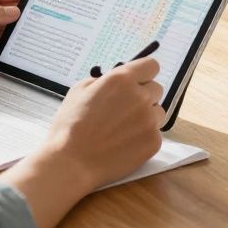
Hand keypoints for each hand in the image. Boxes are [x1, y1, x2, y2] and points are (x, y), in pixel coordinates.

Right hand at [33, 56, 165, 189]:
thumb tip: (116, 81)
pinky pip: (155, 132)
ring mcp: (149, 120)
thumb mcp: (79, 90)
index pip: (151, 65)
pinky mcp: (153, 141)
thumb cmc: (70, 126)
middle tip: (125, 108)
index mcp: (122, 80)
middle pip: (156, 89)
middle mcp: (140, 97)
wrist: (72, 162)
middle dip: (143, 95)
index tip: (138, 80)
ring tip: (124, 128)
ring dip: (146, 116)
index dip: (144, 73)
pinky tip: (124, 143)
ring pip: (158, 111)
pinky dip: (143, 136)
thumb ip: (103, 80)